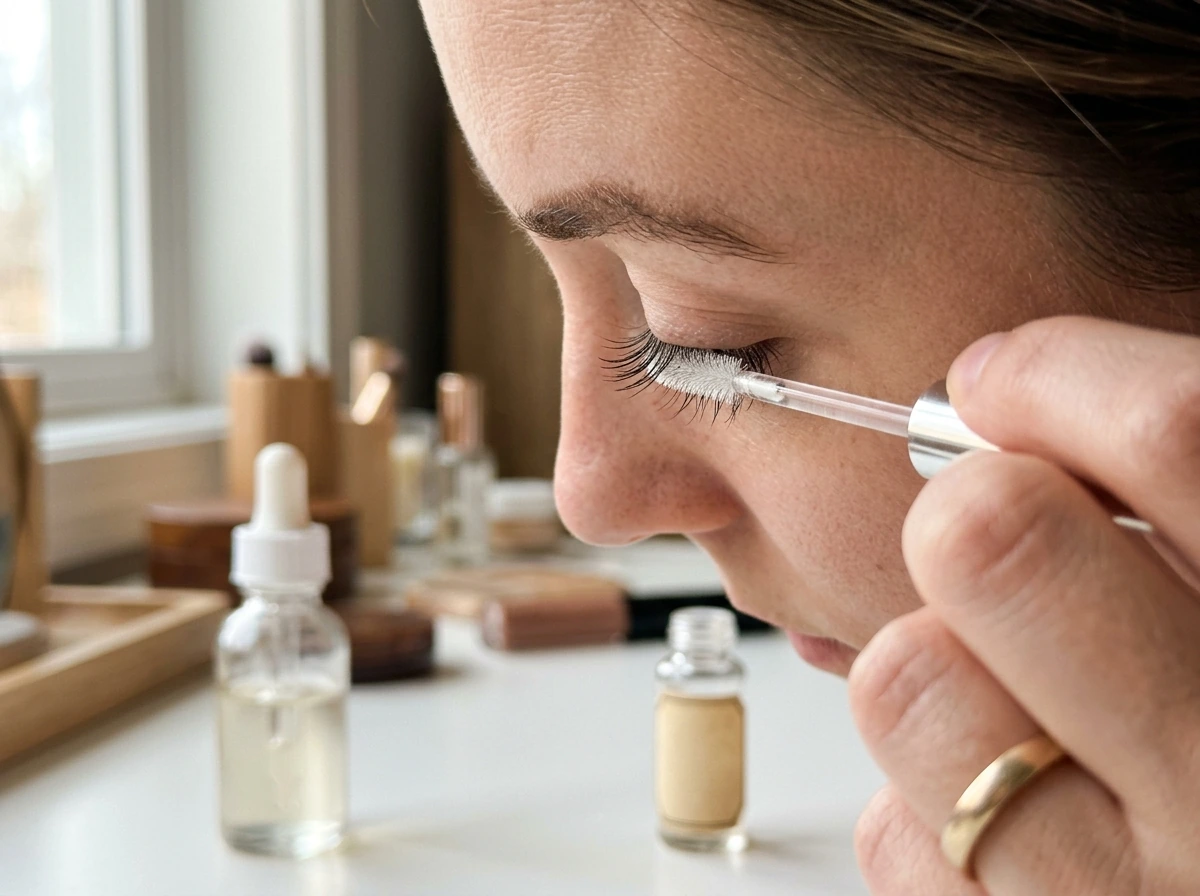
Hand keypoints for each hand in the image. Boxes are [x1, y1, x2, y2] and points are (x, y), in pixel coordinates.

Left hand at [848, 316, 1199, 894]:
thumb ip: (1172, 522)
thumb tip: (1005, 400)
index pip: (1173, 432)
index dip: (1056, 378)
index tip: (1004, 381)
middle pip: (991, 540)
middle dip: (965, 511)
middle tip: (983, 528)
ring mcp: (1130, 891)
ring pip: (906, 683)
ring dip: (929, 666)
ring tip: (1006, 699)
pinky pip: (899, 836)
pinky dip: (928, 808)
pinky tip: (1015, 813)